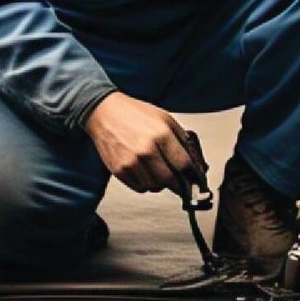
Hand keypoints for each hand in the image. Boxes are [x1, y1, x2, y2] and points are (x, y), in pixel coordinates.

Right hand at [83, 91, 205, 193]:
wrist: (104, 112)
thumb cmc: (134, 114)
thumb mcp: (164, 118)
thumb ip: (181, 139)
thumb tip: (195, 161)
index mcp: (161, 134)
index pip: (184, 164)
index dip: (192, 174)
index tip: (195, 178)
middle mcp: (147, 149)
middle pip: (170, 180)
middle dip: (177, 182)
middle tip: (178, 180)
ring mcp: (131, 161)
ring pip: (155, 187)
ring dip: (160, 183)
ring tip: (158, 172)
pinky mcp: (119, 170)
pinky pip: (139, 188)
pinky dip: (145, 184)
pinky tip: (144, 172)